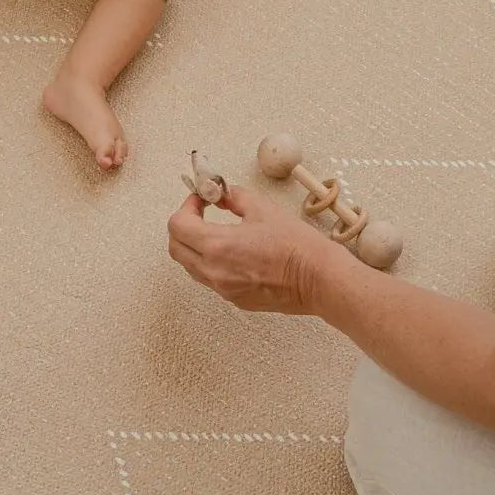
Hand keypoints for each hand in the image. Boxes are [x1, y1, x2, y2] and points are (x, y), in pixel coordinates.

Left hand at [167, 187, 335, 314]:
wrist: (318, 278)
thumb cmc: (296, 245)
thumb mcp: (262, 208)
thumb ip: (234, 197)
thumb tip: (221, 194)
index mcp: (218, 246)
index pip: (177, 226)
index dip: (186, 207)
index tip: (200, 199)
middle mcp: (214, 271)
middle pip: (176, 248)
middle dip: (183, 226)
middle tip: (201, 212)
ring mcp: (223, 289)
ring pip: (190, 265)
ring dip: (194, 245)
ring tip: (216, 230)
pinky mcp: (235, 299)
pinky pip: (209, 279)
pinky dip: (210, 262)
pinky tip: (231, 250)